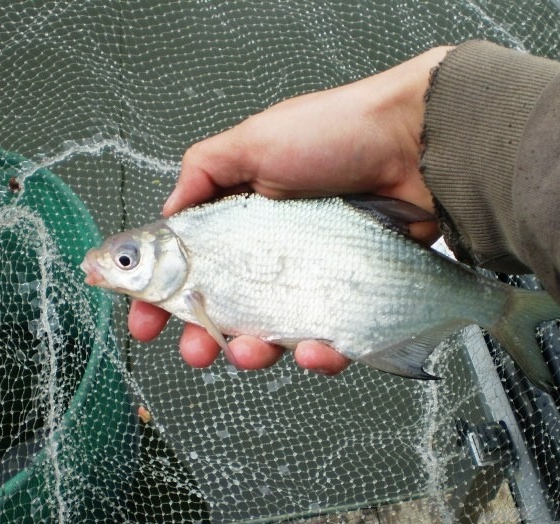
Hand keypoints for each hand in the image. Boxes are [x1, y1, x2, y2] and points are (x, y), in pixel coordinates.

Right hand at [129, 46, 451, 372]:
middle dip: (204, 338)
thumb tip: (165, 212)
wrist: (415, 146)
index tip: (144, 323)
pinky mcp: (353, 299)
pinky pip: (331, 341)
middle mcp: (274, 253)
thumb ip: (202, 172)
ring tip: (251, 352)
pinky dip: (319, 354)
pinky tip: (317, 349)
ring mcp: (313, 279)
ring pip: (274, 334)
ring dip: (255, 353)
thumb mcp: (253, 139)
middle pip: (227, 310)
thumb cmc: (336, 134)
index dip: (162, 298)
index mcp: (242, 219)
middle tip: (196, 350)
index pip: (191, 267)